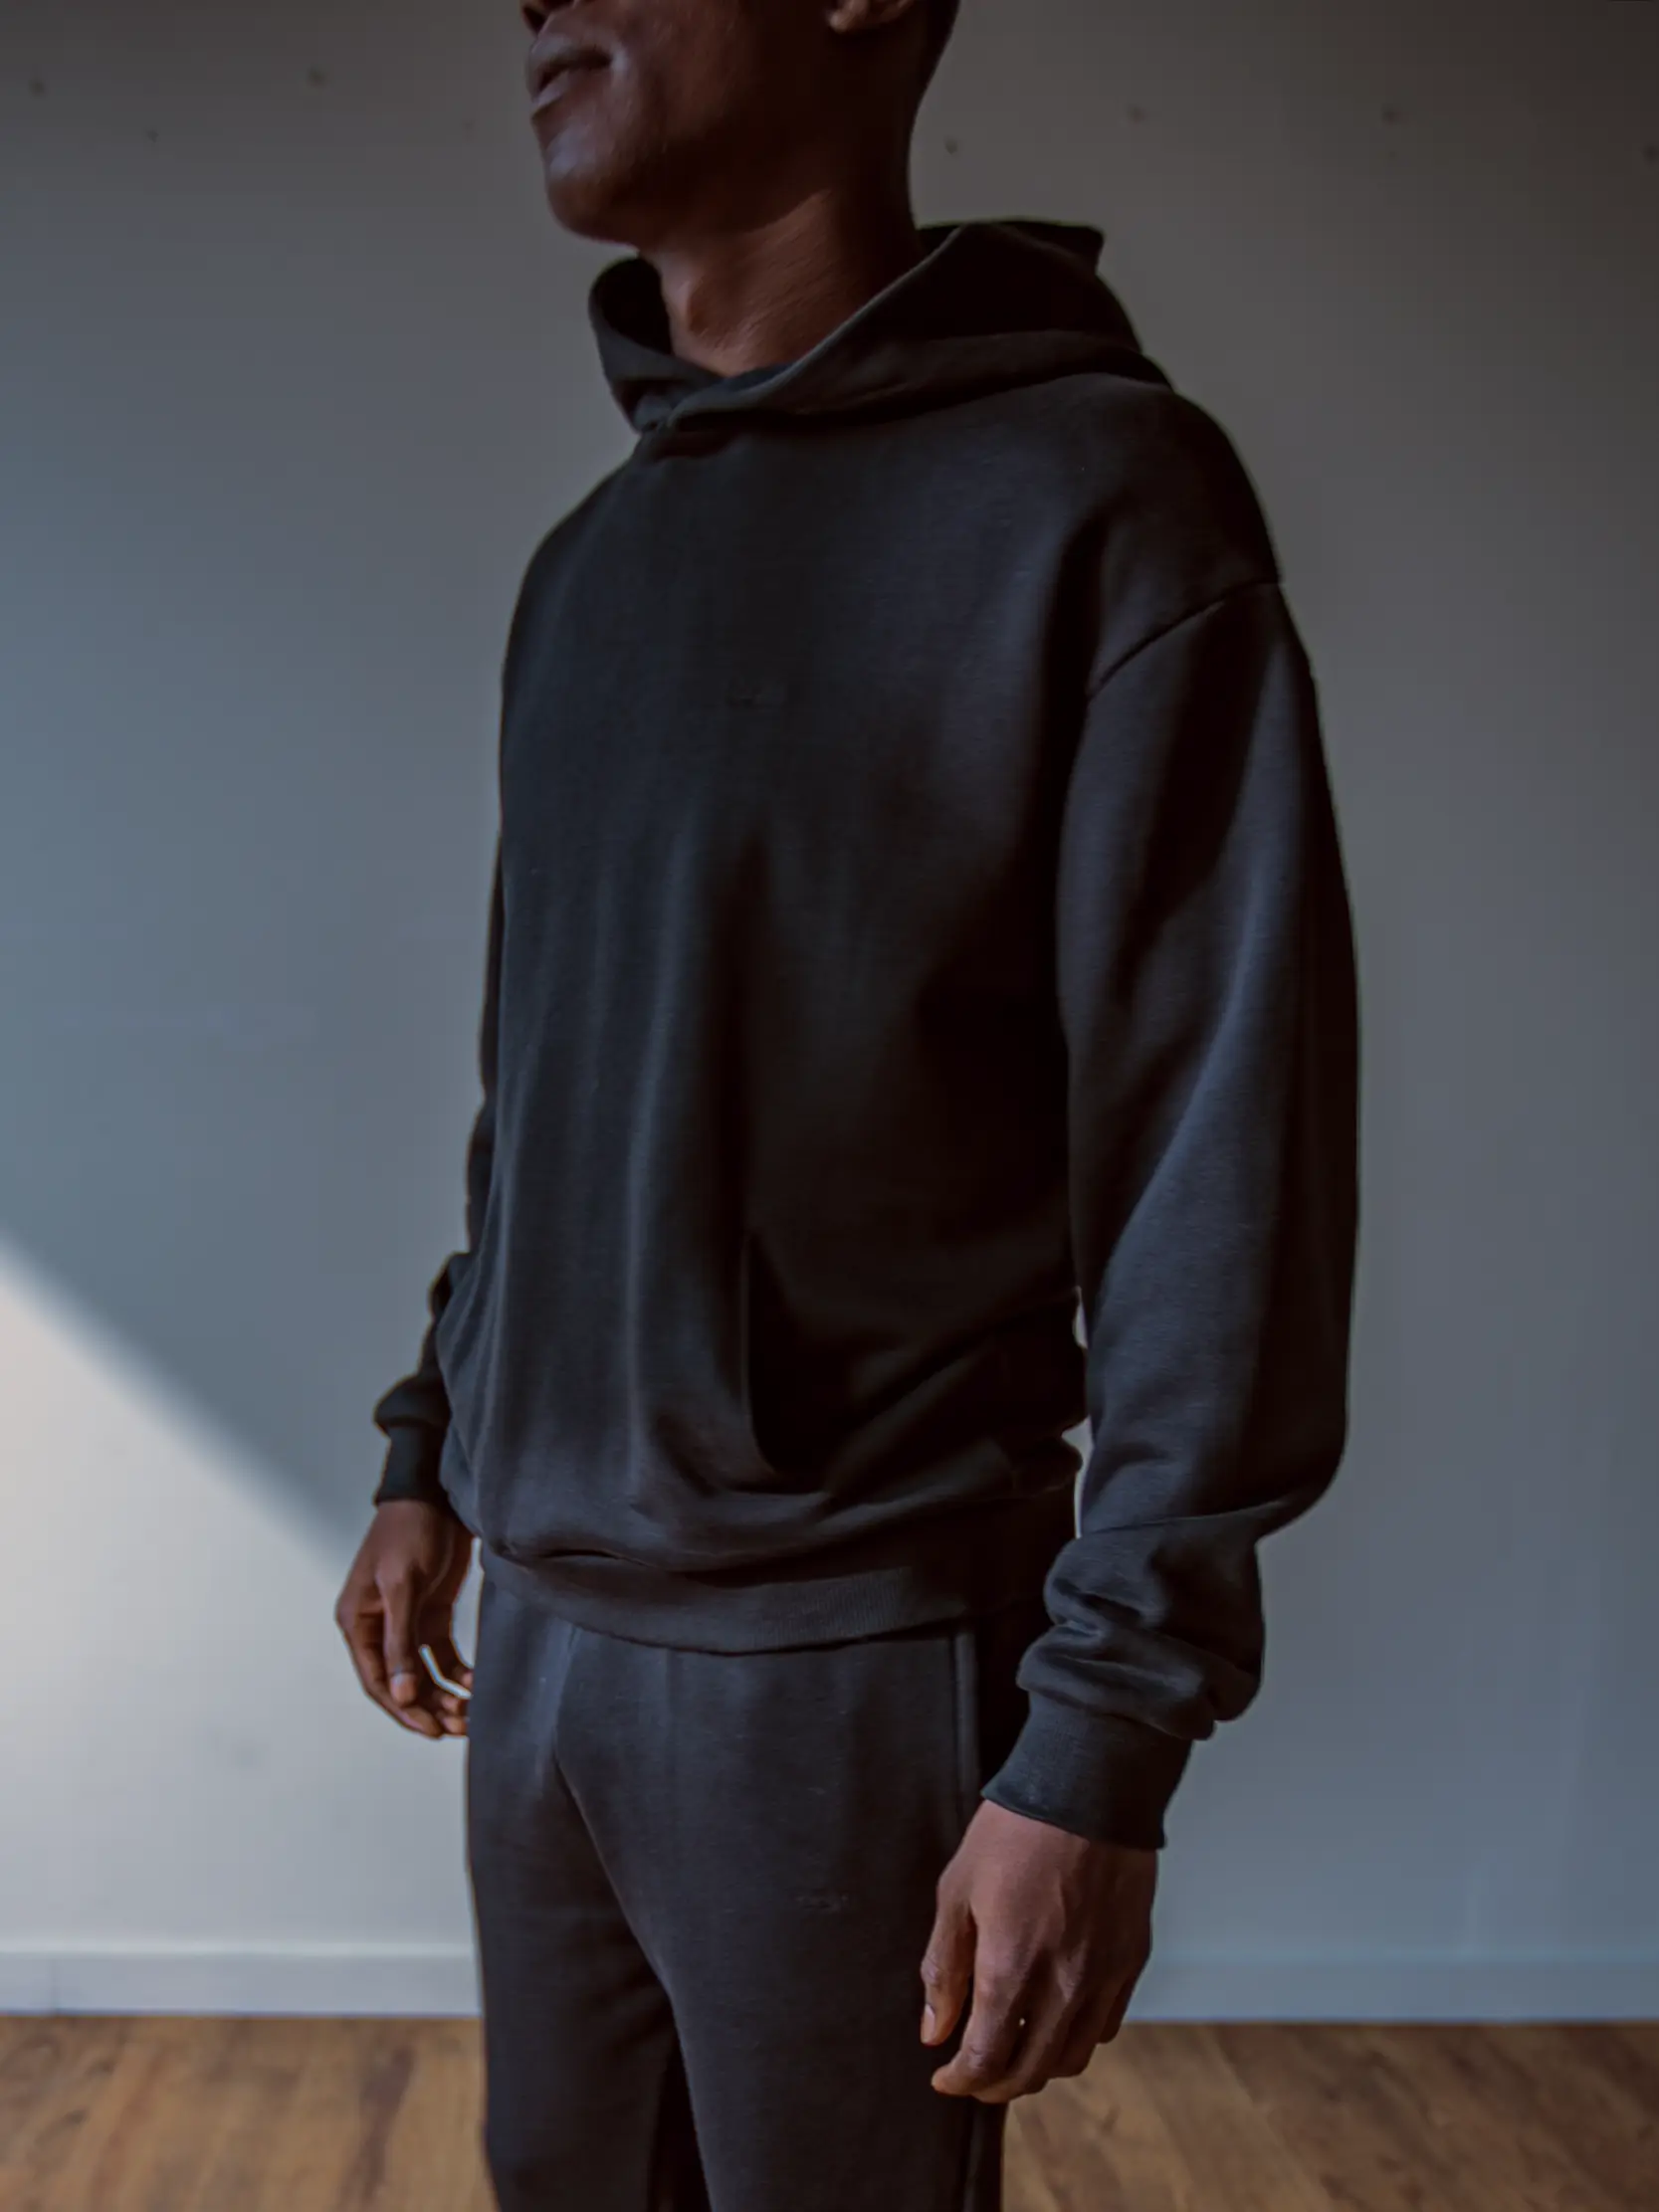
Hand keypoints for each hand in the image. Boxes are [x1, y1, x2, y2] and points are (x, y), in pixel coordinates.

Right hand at [335, 1500, 474, 1739]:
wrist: (435, 1495)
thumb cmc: (409, 1532)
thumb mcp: (402, 1586)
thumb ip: (400, 1642)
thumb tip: (402, 1694)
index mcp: (357, 1622)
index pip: (377, 1680)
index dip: (402, 1709)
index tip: (430, 1729)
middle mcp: (378, 1627)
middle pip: (401, 1683)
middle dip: (427, 1707)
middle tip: (457, 1729)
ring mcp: (406, 1622)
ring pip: (423, 1673)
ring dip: (443, 1695)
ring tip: (469, 1716)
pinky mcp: (431, 1613)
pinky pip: (442, 1655)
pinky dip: (457, 1673)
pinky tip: (476, 1685)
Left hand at [920, 1800, 1155, 2102]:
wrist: (1087, 1789)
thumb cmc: (1013, 1833)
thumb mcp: (957, 1892)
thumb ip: (945, 1968)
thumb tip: (934, 2031)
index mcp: (1011, 1968)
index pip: (985, 2060)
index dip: (961, 2081)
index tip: (944, 2077)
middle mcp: (1062, 1986)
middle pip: (1029, 2072)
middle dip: (994, 2085)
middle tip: (973, 2074)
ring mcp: (1103, 1976)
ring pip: (1071, 2058)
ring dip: (1037, 2067)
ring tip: (1013, 2048)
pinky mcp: (1130, 1961)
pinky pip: (1104, 2027)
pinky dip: (1075, 2038)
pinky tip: (1054, 2018)